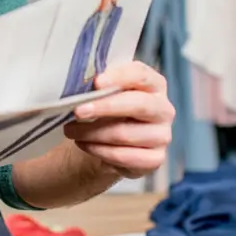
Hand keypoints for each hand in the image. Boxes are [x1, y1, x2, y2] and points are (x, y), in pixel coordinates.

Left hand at [63, 61, 173, 179]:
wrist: (114, 142)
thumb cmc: (111, 109)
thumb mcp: (108, 92)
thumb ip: (101, 84)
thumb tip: (80, 83)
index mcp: (155, 85)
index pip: (142, 75)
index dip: (120, 77)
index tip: (96, 82)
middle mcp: (164, 109)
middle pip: (138, 104)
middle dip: (104, 107)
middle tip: (78, 111)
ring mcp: (162, 136)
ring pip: (125, 134)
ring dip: (92, 132)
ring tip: (71, 130)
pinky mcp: (154, 159)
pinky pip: (123, 156)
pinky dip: (98, 150)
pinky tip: (84, 144)